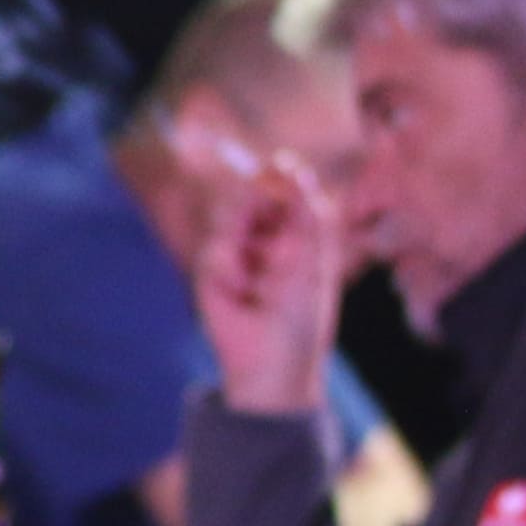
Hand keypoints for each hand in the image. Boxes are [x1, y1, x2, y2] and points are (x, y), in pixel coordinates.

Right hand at [196, 154, 344, 418]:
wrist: (272, 362)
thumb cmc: (302, 318)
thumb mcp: (313, 262)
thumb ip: (308, 216)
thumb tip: (296, 169)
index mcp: (298, 236)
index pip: (287, 193)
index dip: (283, 176)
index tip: (282, 163)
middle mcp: (266, 240)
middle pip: (254, 196)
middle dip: (258, 196)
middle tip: (264, 198)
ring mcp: (237, 254)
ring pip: (229, 217)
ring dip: (242, 232)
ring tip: (259, 269)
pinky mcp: (211, 273)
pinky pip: (215, 249)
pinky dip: (229, 267)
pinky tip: (242, 291)